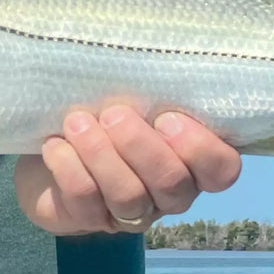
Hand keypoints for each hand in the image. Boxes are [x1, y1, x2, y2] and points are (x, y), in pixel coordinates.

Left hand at [14, 106, 241, 234]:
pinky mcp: (89, 219)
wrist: (52, 140)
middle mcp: (168, 192)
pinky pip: (86, 202)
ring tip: (77, 122)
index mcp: (190, 159)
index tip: (167, 117)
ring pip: (129, 196)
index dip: (200, 149)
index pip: (221, 169)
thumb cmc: (104, 109)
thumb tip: (153, 53)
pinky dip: (70, 168)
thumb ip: (154, 87)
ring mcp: (131, 211)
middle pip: (172, 183)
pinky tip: (56, 144)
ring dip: (102, 155)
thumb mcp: (132, 93)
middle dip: (142, 146)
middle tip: (114, 114)